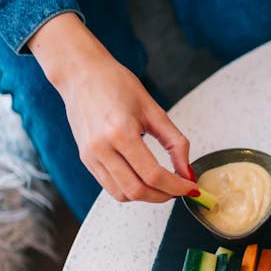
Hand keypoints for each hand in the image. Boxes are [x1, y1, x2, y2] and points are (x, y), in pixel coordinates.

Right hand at [28, 13, 197, 203]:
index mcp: (120, 132)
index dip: (176, 186)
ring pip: (122, 194)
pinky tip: (145, 180)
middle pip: (137, 190)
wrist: (80, 74)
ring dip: (147, 196)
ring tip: (165, 186)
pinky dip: (131, 190)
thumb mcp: (154, 110)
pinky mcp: (85, 159)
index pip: (153, 174)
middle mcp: (101, 148)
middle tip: (180, 189)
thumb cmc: (116, 84)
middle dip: (164, 196)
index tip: (191, 187)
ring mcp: (90, 156)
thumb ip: (176, 143)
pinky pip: (110, 186)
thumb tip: (187, 172)